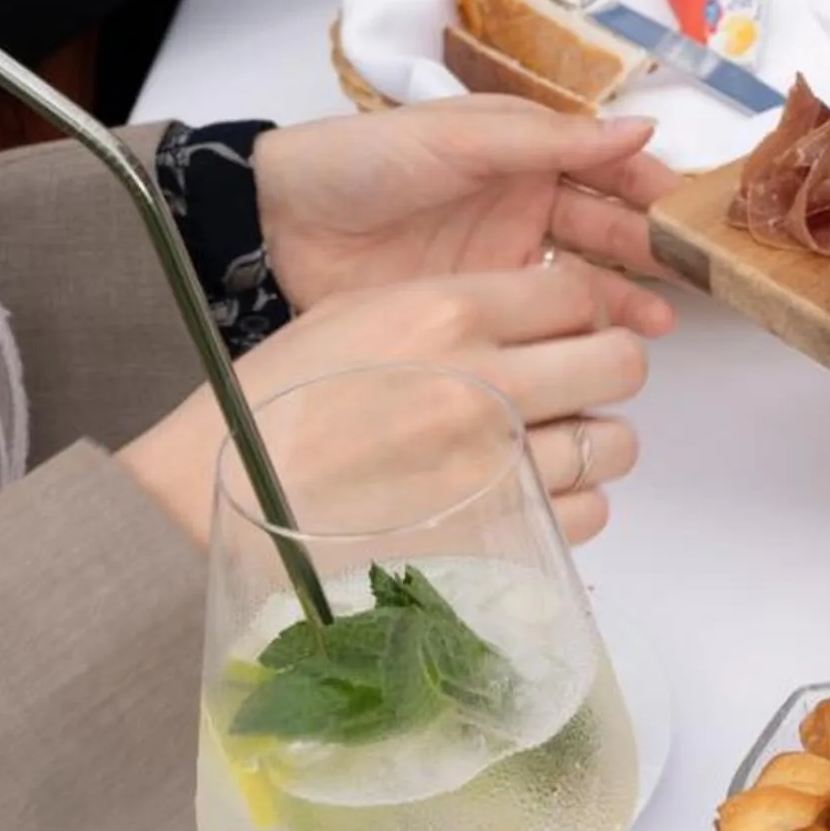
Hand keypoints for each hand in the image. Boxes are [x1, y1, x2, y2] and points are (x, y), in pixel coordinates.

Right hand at [118, 265, 650, 544]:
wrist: (210, 508)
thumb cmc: (272, 411)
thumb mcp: (359, 316)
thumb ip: (457, 306)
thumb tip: (538, 315)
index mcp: (448, 315)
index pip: (577, 293)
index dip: (578, 311)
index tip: (562, 328)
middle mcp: (486, 385)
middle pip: (619, 362)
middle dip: (603, 371)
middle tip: (571, 386)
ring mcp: (495, 467)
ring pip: (616, 444)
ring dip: (594, 444)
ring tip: (547, 448)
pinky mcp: (495, 537)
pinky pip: (586, 514)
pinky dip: (570, 507)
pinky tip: (527, 498)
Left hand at [252, 98, 682, 330]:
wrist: (279, 220)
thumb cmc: (367, 159)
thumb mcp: (461, 137)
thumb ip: (552, 140)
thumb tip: (644, 131)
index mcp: (527, 149)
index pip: (608, 164)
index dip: (651, 185)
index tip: (691, 215)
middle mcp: (526, 201)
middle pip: (607, 224)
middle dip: (651, 248)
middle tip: (692, 279)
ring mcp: (505, 256)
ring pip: (584, 275)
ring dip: (625, 295)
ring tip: (658, 325)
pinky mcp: (480, 305)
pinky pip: (542, 318)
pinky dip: (578, 331)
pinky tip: (606, 346)